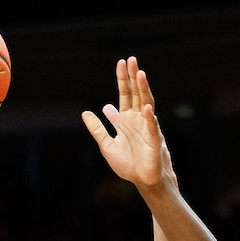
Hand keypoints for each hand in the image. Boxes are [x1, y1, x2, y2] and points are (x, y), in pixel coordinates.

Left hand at [82, 57, 164, 189]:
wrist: (142, 180)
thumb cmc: (128, 164)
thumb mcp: (106, 146)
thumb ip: (97, 129)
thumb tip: (85, 113)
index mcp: (126, 119)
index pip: (124, 95)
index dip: (122, 80)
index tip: (120, 64)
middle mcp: (137, 119)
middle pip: (136, 94)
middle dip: (133, 77)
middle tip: (131, 60)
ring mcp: (147, 127)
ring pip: (146, 103)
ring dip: (143, 89)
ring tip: (140, 74)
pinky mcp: (154, 140)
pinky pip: (152, 127)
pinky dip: (149, 118)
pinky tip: (146, 108)